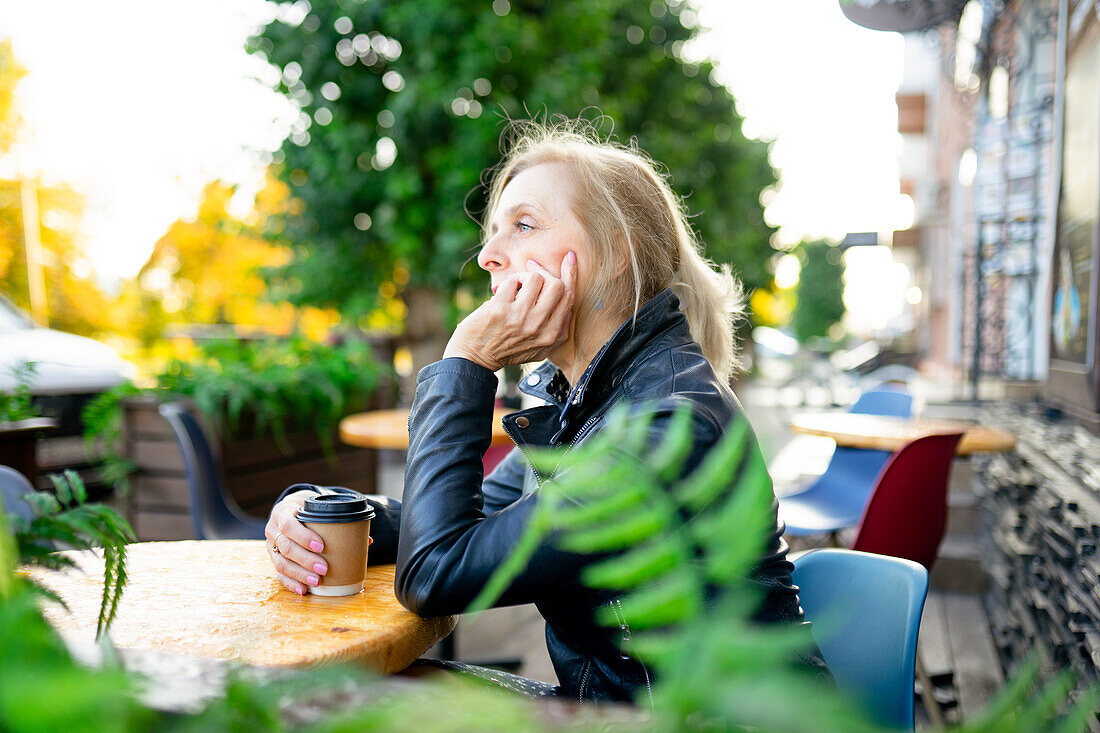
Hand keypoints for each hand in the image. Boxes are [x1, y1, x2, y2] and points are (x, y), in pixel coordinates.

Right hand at [266, 490, 328, 594]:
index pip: (289, 525)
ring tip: (317, 581)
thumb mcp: (317, 507)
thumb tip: (367, 540)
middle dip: (306, 560)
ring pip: (281, 563)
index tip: (321, 546)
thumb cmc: (306, 509)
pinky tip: (303, 589)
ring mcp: (271, 546)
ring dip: (300, 574)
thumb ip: (338, 520)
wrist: (289, 508)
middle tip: (324, 569)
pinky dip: (291, 583)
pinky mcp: (273, 559)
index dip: (304, 537)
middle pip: (286, 547)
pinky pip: (278, 574)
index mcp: (284, 511)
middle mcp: (273, 529)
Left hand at [444, 251, 576, 370]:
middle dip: (544, 273)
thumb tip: (569, 308)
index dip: (571, 274)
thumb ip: (558, 332)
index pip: (568, 298)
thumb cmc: (506, 352)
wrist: (474, 359)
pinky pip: (511, 282)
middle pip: (556, 285)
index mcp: (552, 336)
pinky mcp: (500, 310)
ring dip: (523, 276)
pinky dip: (507, 283)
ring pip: (535, 279)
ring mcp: (520, 318)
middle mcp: (539, 327)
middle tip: (531, 271)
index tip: (569, 257)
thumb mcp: (540, 350)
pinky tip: (500, 294)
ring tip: (514, 286)